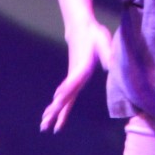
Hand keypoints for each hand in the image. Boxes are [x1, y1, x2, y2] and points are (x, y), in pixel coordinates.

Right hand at [40, 16, 111, 132]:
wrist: (81, 28)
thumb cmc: (94, 34)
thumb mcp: (102, 40)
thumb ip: (107, 52)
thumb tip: (111, 64)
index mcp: (83, 66)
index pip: (74, 80)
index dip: (67, 89)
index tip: (57, 99)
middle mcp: (75, 74)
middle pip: (64, 94)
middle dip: (55, 110)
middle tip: (45, 123)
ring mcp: (72, 77)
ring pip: (62, 98)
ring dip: (53, 112)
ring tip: (43, 126)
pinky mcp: (73, 78)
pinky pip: (66, 96)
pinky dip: (59, 107)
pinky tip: (52, 115)